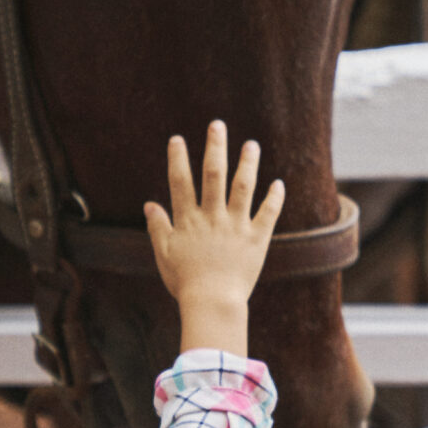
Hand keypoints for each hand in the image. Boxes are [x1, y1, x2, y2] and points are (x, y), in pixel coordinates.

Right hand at [144, 122, 284, 357]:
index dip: (178, 159)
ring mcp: (236, 226)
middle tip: (217, 125)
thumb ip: (158, 227)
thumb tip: (149, 204)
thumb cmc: (185, 282)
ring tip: (251, 145)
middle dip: (215, 147)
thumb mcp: (164, 255)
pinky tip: (278, 183)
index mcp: (188, 220)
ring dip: (247, 164)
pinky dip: (274, 198)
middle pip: (213, 175)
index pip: (180, 182)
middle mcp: (212, 217)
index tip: (177, 139)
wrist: (213, 303)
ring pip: (243, 187)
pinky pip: (268, 214)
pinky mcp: (257, 239)